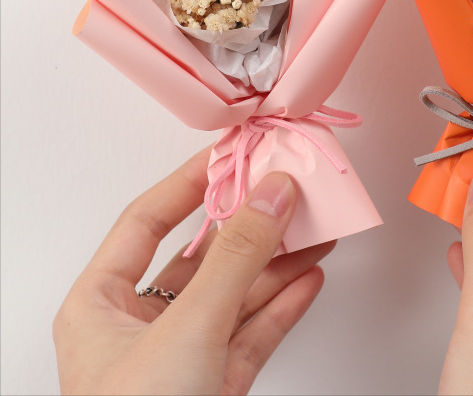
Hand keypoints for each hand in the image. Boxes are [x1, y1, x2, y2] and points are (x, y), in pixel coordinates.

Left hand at [53, 147, 334, 394]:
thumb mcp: (186, 331)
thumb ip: (236, 258)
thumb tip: (271, 195)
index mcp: (101, 305)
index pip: (149, 220)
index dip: (191, 182)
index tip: (231, 154)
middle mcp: (140, 326)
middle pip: (204, 255)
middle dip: (251, 223)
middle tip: (287, 189)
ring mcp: (182, 356)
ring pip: (237, 291)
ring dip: (280, 261)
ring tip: (315, 226)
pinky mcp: (216, 384)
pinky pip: (255, 330)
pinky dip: (286, 304)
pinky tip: (310, 277)